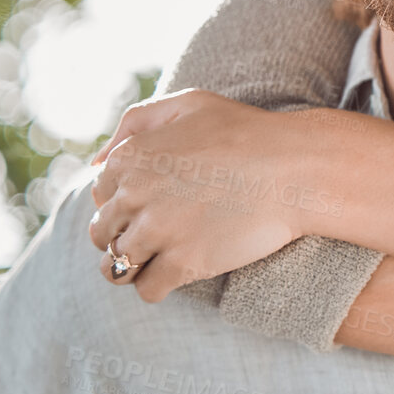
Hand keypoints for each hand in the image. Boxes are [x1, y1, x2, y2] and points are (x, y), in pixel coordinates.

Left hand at [86, 89, 324, 300]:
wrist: (297, 167)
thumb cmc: (248, 131)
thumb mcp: (190, 103)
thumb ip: (137, 122)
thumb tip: (96, 161)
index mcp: (130, 158)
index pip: (99, 195)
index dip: (125, 202)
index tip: (154, 203)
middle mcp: (134, 195)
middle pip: (102, 233)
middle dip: (125, 235)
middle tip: (160, 232)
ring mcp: (157, 232)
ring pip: (115, 267)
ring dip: (133, 266)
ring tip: (161, 258)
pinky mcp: (183, 263)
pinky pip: (147, 290)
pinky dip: (157, 287)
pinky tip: (177, 273)